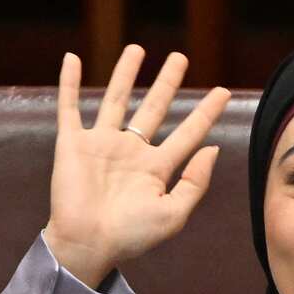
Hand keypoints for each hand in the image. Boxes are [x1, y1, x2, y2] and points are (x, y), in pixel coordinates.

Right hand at [44, 46, 231, 287]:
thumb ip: (195, 182)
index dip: (206, 112)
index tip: (224, 91)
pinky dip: (70, 83)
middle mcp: (131, 151)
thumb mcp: (174, 213)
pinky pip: (70, 108)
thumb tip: (212, 148)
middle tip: (180, 57)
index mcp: (157, 168)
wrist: (88, 244)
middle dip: (167, 82)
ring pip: (116, 99)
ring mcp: (101, 145)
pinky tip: (72, 59)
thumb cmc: (131, 236)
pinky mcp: (73, 144)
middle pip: (154, 107)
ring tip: (136, 49)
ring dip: (125, 73)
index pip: (188, 133)